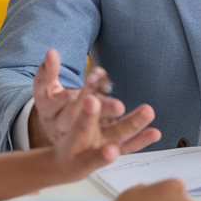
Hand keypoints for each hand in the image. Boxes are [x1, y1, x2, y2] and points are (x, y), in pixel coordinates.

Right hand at [32, 50, 160, 167]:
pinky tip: (155, 133)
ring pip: (108, 135)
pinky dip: (139, 141)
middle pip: (87, 123)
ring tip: (147, 112)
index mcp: (54, 114)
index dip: (79, 95)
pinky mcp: (103, 148)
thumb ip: (48, 70)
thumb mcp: (45, 87)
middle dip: (104, 111)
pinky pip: (122, 146)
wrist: (55, 138)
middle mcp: (71, 131)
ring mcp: (88, 142)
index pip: (66, 105)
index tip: (92, 86)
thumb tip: (52, 52)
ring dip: (129, 125)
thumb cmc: (52, 104)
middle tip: (120, 106)